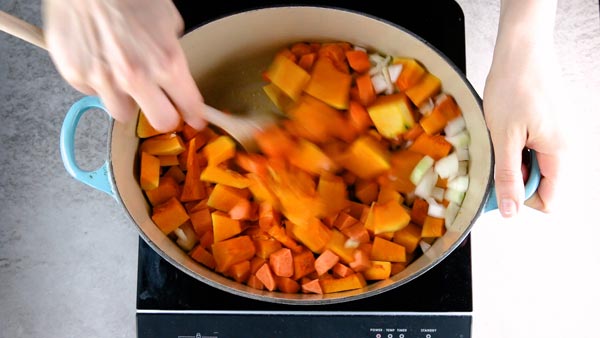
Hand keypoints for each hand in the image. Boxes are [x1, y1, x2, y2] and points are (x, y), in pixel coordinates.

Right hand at [42, 0, 205, 131]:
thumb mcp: (167, 19)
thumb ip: (172, 52)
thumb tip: (174, 70)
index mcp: (166, 62)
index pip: (189, 105)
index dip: (193, 113)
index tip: (195, 118)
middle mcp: (137, 77)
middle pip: (161, 121)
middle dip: (164, 114)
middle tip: (160, 104)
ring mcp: (105, 79)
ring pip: (123, 112)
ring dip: (127, 99)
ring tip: (122, 76)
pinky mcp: (77, 76)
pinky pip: (92, 92)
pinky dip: (97, 82)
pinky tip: (98, 60)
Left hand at [483, 0, 565, 216]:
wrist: (520, 51)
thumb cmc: (513, 87)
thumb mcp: (503, 138)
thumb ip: (507, 177)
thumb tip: (510, 212)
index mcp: (561, 153)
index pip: (548, 200)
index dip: (520, 199)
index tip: (497, 185)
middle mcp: (566, 147)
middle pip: (540, 184)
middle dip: (514, 177)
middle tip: (494, 156)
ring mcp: (559, 136)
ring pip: (534, 166)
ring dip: (512, 160)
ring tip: (499, 139)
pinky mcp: (549, 126)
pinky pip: (533, 149)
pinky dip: (516, 147)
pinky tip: (504, 131)